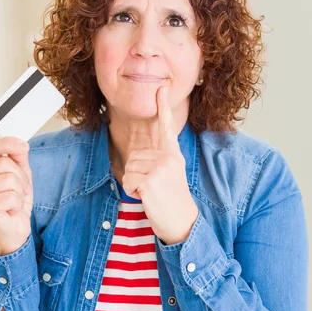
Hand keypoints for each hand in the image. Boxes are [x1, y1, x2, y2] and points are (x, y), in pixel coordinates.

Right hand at [0, 137, 32, 255]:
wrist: (16, 223)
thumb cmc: (15, 197)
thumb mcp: (22, 172)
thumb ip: (19, 156)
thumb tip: (21, 144)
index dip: (8, 143)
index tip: (24, 147)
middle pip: (4, 164)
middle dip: (21, 177)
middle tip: (20, 189)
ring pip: (9, 180)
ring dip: (20, 192)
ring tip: (15, 200)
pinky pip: (10, 197)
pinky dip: (18, 203)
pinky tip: (12, 209)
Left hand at [122, 86, 198, 244]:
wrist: (183, 222)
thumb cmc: (172, 200)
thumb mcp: (170, 174)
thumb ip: (158, 161)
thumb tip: (138, 156)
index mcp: (173, 154)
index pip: (166, 127)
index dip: (162, 107)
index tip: (161, 88)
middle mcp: (169, 157)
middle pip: (133, 157)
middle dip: (136, 175)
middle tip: (154, 187)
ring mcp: (161, 168)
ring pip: (129, 169)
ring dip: (134, 184)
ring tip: (152, 192)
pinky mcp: (151, 180)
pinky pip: (128, 181)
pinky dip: (133, 193)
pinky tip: (148, 198)